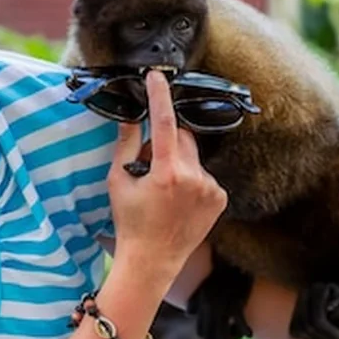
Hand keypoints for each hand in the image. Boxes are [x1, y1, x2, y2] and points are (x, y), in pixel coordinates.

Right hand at [108, 71, 227, 281]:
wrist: (153, 261)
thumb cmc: (130, 223)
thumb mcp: (118, 181)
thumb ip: (125, 145)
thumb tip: (129, 116)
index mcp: (166, 172)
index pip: (164, 123)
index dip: (160, 95)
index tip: (157, 76)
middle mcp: (194, 178)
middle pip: (182, 137)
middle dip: (166, 141)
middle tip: (151, 164)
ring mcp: (211, 189)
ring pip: (194, 156)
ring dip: (180, 161)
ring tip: (165, 190)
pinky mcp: (220, 199)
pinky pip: (205, 174)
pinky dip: (193, 179)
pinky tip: (180, 200)